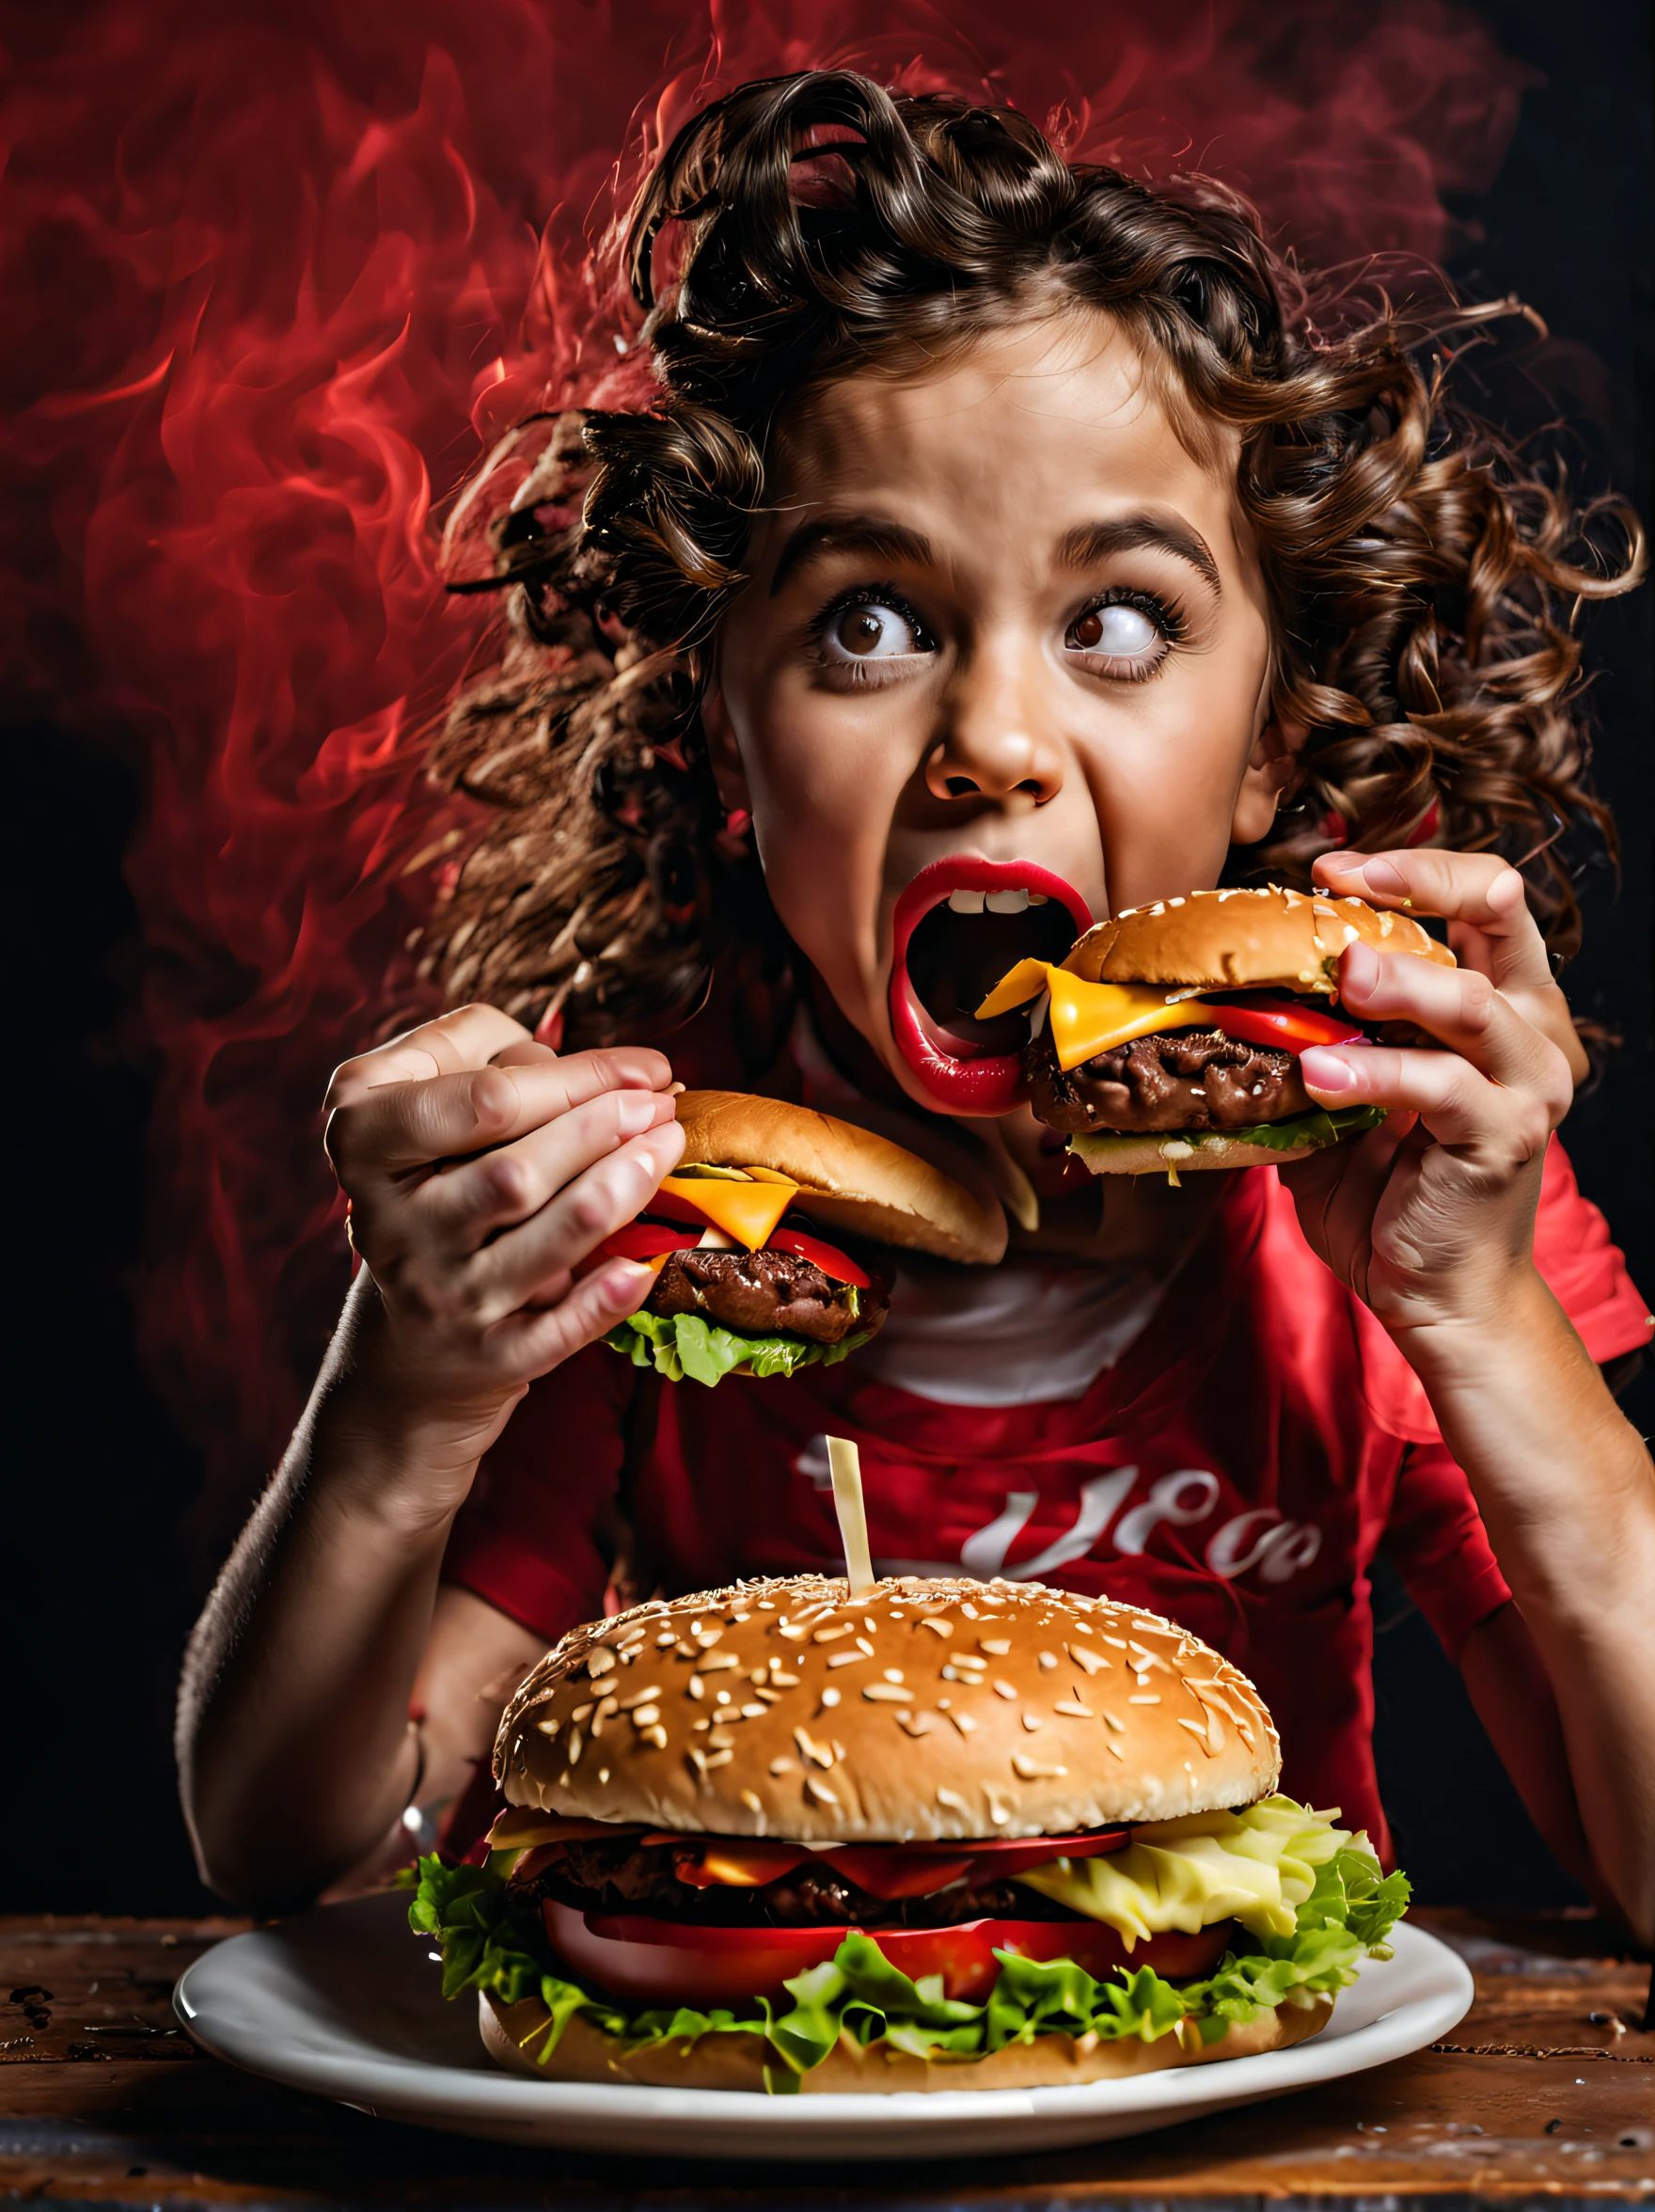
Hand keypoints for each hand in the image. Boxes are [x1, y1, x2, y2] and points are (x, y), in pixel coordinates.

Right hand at [323, 1004, 683, 1423]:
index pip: (483, 1101)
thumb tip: (601, 1068)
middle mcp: (390, 1223)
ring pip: (542, 1240)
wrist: (408, 1333)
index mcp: (367, 1140)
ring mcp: (438, 1294)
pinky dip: (602, 1300)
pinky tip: (643, 1266)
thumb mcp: (433, 1100)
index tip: (639, 1067)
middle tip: (661, 1105)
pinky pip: (552, 1333)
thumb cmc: (439, 1180)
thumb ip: (494, 1057)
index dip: (575, 1077)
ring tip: (667, 1149)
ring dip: (619, 1190)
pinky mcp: (483, 1356)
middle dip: (601, 1130)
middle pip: (514, 1173)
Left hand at [1279, 850, 1575, 1340]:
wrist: (1436, 1294)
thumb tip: (1219, 993)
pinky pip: (1442, 1088)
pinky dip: (1376, 1074)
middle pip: (1500, 914)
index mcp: (1496, 1004)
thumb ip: (1312, 1039)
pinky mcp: (1504, 1137)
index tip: (1334, 870)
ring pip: (1471, 1002)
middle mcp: (1526, 1030)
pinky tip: (1319, 1075)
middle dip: (1417, 883)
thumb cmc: (1386, 1193)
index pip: (1480, 901)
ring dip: (1397, 980)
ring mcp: (1524, 1084)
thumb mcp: (1340, 1098)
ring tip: (1336, 976)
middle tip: (1336, 886)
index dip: (1415, 869)